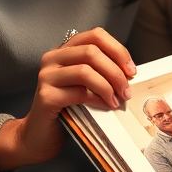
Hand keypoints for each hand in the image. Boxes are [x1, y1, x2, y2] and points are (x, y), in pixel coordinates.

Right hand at [0, 27, 134, 170]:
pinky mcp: (46, 96)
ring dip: (108, 86)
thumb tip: (129, 70)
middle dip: (116, 71)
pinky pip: (78, 92)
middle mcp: (52, 58)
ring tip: (117, 100)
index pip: (95, 35)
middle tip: (126, 90)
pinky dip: (97, 98)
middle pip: (92, 52)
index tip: (131, 70)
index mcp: (64, 50)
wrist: (41, 135)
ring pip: (85, 71)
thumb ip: (101, 71)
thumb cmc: (68, 108)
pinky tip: (104, 105)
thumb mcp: (86, 84)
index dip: (118, 50)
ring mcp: (46, 76)